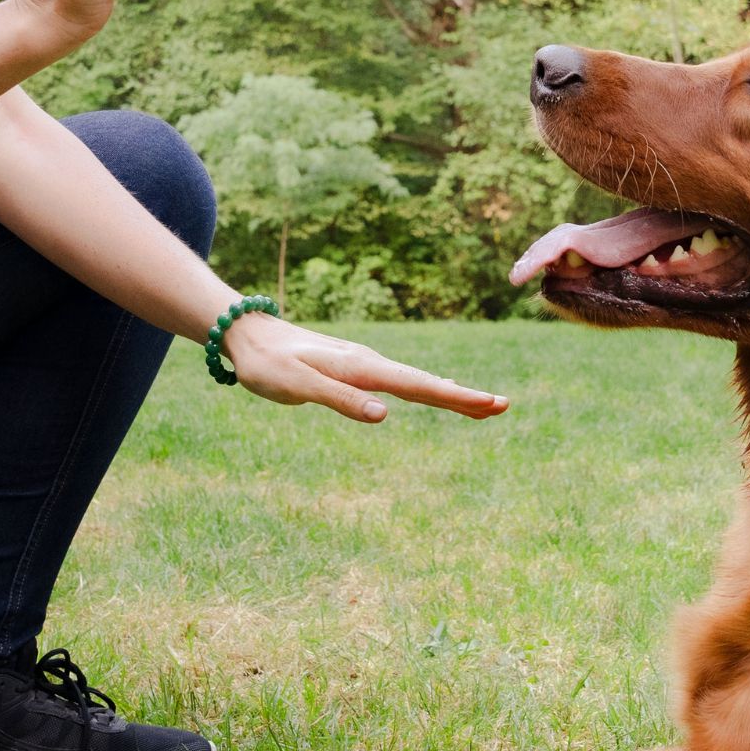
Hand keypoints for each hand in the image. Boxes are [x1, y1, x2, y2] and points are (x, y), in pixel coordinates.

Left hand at [223, 315, 508, 422]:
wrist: (247, 336)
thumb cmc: (268, 364)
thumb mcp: (298, 385)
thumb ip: (339, 399)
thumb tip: (384, 415)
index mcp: (361, 367)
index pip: (417, 385)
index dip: (455, 397)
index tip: (490, 404)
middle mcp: (368, 362)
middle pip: (425, 382)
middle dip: (463, 396)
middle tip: (502, 407)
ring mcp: (363, 364)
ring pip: (415, 381)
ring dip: (449, 394)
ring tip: (481, 406)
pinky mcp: (354, 369)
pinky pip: (398, 382)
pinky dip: (424, 390)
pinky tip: (432, 395)